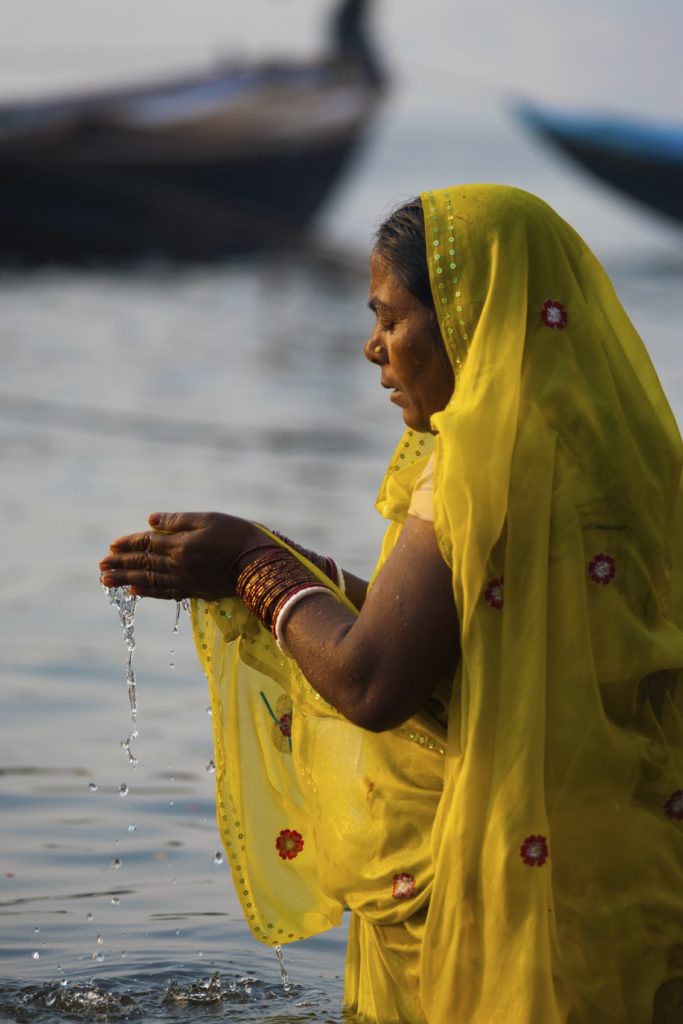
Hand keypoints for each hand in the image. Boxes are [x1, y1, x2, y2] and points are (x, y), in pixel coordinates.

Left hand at [99, 512, 261, 600]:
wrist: (260, 565)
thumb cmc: (237, 535)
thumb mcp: (208, 519)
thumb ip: (178, 521)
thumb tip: (150, 521)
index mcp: (180, 545)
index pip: (147, 544)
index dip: (128, 544)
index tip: (111, 546)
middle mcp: (178, 565)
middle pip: (143, 564)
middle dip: (120, 564)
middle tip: (100, 567)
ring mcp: (185, 580)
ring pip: (149, 580)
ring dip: (126, 580)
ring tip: (107, 582)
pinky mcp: (195, 591)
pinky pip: (165, 592)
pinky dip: (148, 592)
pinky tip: (136, 592)